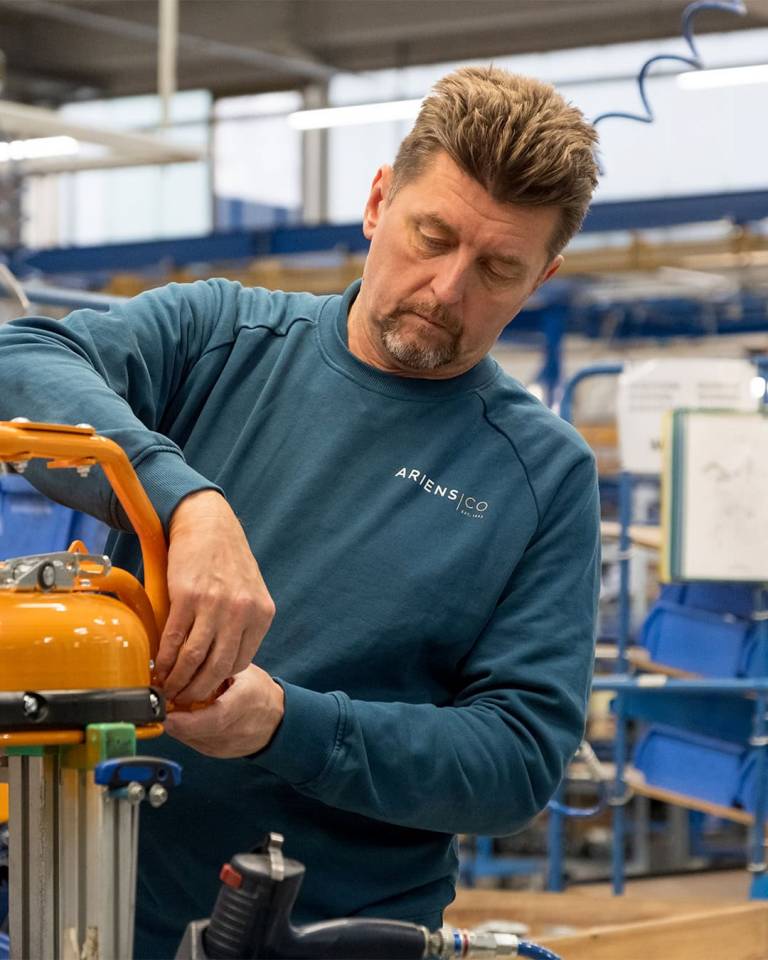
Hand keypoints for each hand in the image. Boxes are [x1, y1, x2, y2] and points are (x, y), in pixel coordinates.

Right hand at [156, 490, 275, 704]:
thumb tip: (220, 658)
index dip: (217, 680)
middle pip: (218, 667)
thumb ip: (240, 622)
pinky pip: (174, 639)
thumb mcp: (248, 590)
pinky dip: (164, 658)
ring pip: (195, 658)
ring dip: (177, 679)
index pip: (240, 662)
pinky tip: (158, 666)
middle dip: (197, 689)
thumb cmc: (225, 558)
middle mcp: (242, 612)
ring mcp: (215, 605)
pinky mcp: (188, 597)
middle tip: (181, 698)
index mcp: (261, 614)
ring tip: (166, 688)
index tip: (202, 688)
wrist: (207, 523)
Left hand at [163, 665, 284, 756]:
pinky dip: (184, 730)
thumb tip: (187, 663)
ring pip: (190, 739)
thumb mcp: (244, 672)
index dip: (185, 719)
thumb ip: (217, 669)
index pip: (213, 717)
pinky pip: (193, 742)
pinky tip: (182, 717)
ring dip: (175, 725)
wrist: (277, 721)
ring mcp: (224, 745)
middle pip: (195, 731)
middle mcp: (233, 730)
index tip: (165, 712)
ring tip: (168, 707)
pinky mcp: (216, 752)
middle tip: (157, 704)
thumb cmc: (260, 693)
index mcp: (242, 705)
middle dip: (172, 718)